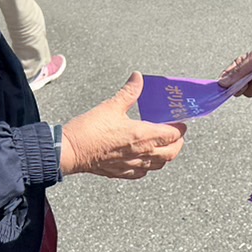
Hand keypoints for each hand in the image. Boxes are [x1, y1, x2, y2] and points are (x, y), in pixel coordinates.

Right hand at [61, 72, 185, 177]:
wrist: (70, 151)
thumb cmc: (89, 130)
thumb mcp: (111, 106)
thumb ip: (129, 92)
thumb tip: (138, 78)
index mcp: (142, 135)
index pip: (172, 135)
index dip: (180, 129)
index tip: (181, 123)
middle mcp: (141, 153)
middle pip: (170, 153)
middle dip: (177, 144)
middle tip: (177, 135)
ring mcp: (131, 165)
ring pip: (158, 165)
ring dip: (165, 156)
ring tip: (164, 147)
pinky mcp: (120, 173)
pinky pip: (142, 173)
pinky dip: (148, 167)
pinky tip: (144, 160)